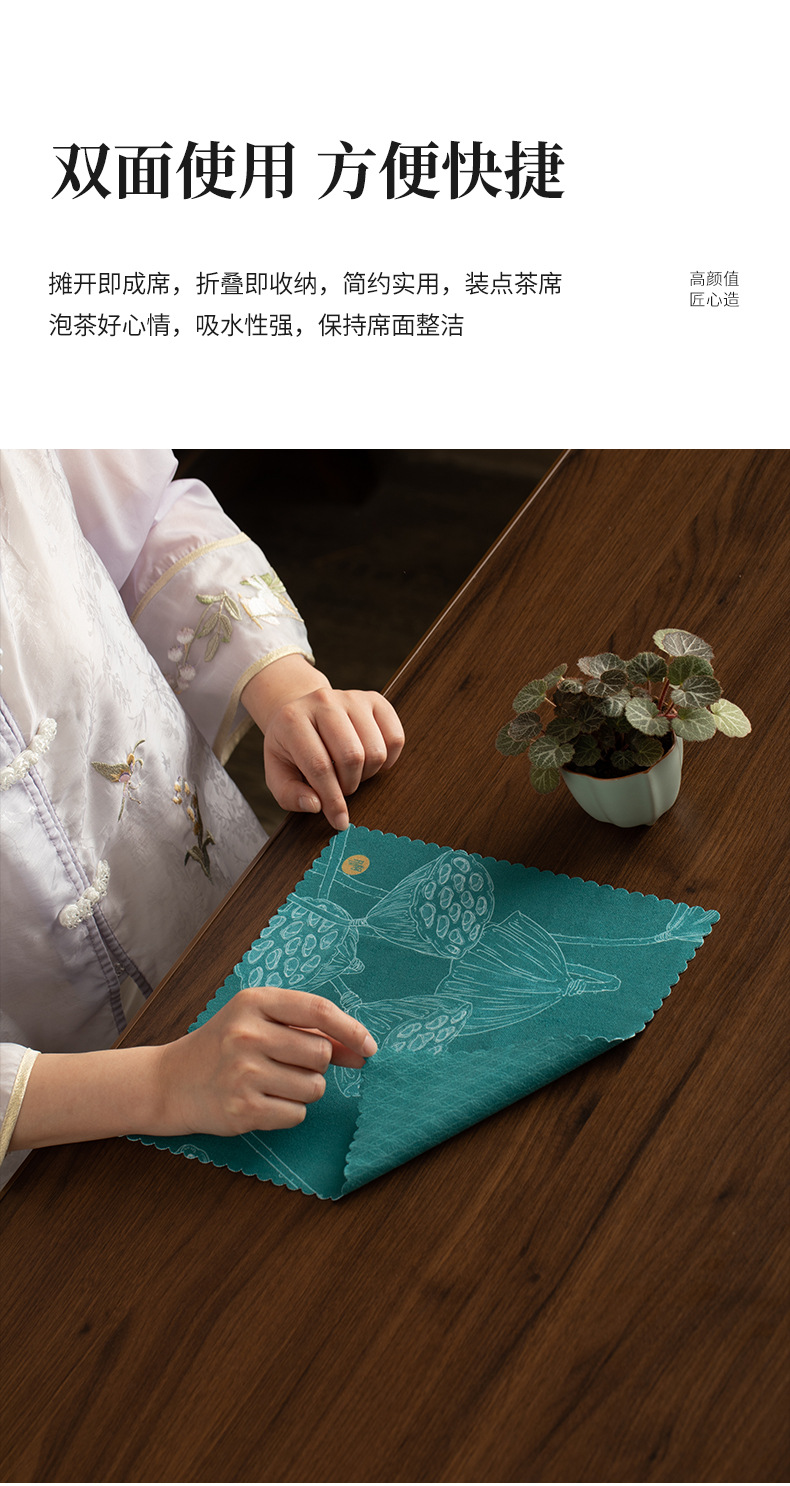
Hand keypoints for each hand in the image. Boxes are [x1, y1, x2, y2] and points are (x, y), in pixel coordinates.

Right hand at [157, 986, 377, 1136]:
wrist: (171, 1081)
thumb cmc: (225, 1047)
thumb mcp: (260, 1023)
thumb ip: (309, 1030)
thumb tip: (361, 1050)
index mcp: (253, 1002)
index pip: (318, 1010)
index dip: (351, 1029)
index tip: (369, 1046)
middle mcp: (247, 1034)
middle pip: (320, 1053)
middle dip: (316, 1064)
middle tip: (289, 1064)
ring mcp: (242, 1073)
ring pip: (314, 1087)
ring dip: (304, 1090)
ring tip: (273, 1083)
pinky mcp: (242, 1109)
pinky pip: (297, 1113)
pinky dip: (289, 1111)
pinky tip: (263, 1101)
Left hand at [242, 656, 404, 829]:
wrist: (302, 712)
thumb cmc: (291, 747)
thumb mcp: (278, 773)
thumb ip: (290, 795)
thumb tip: (316, 805)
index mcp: (292, 720)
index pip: (319, 764)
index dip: (332, 799)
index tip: (339, 821)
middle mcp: (323, 701)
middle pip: (352, 757)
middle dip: (349, 785)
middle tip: (340, 788)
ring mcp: (352, 697)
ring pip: (376, 750)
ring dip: (367, 774)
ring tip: (351, 773)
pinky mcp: (375, 700)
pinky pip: (395, 738)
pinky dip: (388, 760)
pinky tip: (369, 762)